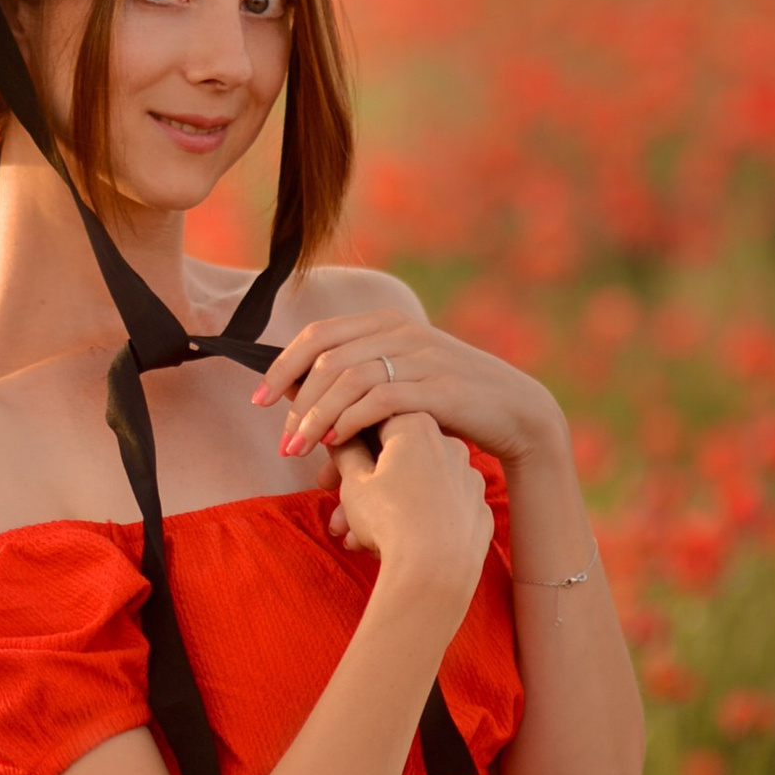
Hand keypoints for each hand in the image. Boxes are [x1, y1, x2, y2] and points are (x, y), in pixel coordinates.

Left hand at [254, 309, 565, 470]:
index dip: (282, 365)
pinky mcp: (439, 385)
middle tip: (281, 443)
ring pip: (348, 379)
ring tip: (299, 451)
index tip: (258, 400)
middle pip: (326, 358)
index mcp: (386, 324)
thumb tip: (308, 438)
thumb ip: (357, 401)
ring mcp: (421, 356)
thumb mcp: (402, 391)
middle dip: (294, 403)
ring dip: (315, 417)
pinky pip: (381, 398)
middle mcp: (400, 332)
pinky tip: (335, 442)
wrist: (517, 412)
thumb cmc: (451, 407)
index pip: (318, 334)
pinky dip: (351, 419)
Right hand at [329, 414, 492, 617]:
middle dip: (364, 490)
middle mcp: (450, 446)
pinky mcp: (478, 512)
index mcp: (417, 427)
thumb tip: (342, 439)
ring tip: (359, 541)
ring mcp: (469, 481)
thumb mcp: (353, 482)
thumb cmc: (388, 519)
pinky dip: (419, 523)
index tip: (331, 475)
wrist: (435, 571)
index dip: (348, 450)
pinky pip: (441, 512)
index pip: (375, 426)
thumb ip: (346, 453)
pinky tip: (396, 548)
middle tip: (338, 519)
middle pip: (398, 461)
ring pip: (417, 489)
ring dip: (387, 511)